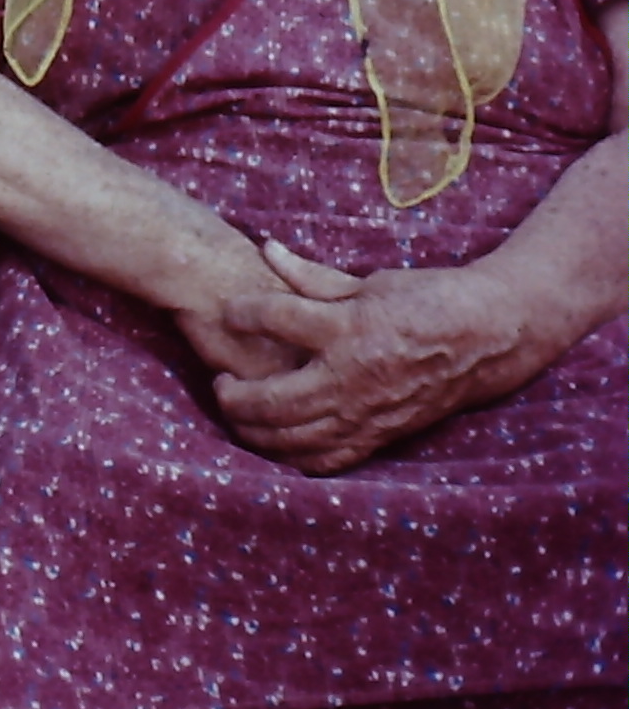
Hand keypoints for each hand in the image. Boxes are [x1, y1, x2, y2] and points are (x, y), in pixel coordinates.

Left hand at [213, 240, 551, 473]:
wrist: (490, 337)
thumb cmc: (428, 299)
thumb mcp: (372, 281)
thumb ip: (313, 276)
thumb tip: (267, 249)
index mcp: (350, 328)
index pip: (274, 319)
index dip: (241, 313)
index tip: (230, 311)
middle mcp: (354, 376)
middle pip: (270, 399)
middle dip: (232, 395)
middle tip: (220, 383)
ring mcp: (367, 412)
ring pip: (291, 437)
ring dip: (253, 429)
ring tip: (239, 410)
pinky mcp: (381, 435)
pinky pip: (326, 459)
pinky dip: (292, 456)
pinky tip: (274, 442)